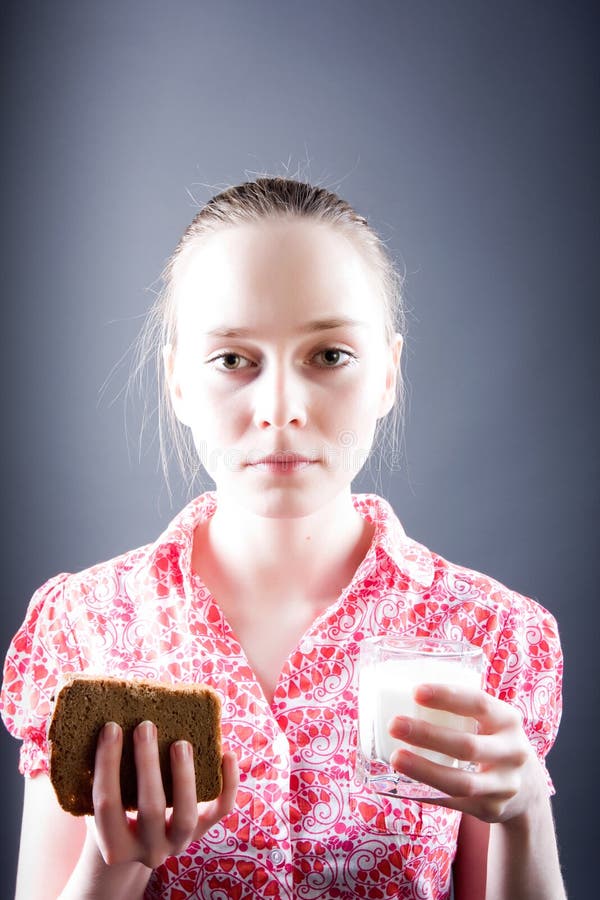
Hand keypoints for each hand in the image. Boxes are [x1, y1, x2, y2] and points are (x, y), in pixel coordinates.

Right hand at [89, 721, 238, 868]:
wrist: (137, 846)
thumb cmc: (115, 809)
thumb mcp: (98, 801)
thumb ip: (95, 773)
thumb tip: (101, 719)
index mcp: (114, 847)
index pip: (107, 805)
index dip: (107, 764)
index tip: (111, 727)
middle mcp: (148, 851)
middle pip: (150, 809)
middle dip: (147, 765)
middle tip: (145, 726)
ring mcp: (178, 843)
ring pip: (186, 815)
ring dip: (183, 776)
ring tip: (180, 742)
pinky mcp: (203, 832)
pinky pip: (221, 810)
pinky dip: (228, 783)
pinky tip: (227, 754)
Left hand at [388, 684, 544, 823]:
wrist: (526, 788)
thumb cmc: (493, 740)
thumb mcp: (491, 719)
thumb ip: (461, 707)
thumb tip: (402, 690)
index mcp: (508, 720)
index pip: (479, 703)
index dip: (447, 696)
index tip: (416, 691)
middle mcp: (512, 752)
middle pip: (467, 745)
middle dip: (428, 735)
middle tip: (394, 724)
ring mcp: (504, 785)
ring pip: (461, 782)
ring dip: (424, 770)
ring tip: (395, 758)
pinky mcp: (491, 810)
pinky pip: (454, 804)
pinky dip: (427, 793)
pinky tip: (403, 785)